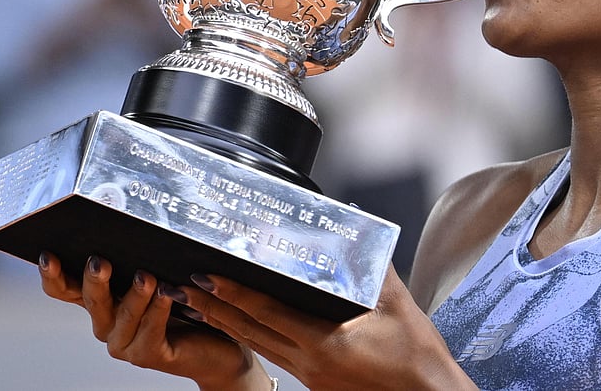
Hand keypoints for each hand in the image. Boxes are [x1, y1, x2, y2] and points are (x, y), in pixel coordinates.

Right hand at [37, 252, 272, 390]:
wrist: (220, 343)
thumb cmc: (188, 302)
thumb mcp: (162, 271)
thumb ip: (143, 256)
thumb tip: (136, 216)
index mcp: (102, 300)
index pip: (65, 289)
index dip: (53, 275)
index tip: (48, 255)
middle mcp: (107, 323)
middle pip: (91, 300)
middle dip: (94, 280)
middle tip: (100, 261)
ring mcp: (125, 342)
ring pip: (122, 317)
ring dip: (133, 296)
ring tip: (147, 277)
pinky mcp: (149, 355)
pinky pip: (150, 333)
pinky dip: (158, 313)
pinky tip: (168, 295)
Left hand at [173, 266, 476, 390]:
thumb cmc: (414, 355)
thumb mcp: (395, 302)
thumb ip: (371, 263)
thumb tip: (356, 225)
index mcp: (323, 343)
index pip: (265, 312)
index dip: (233, 292)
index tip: (207, 276)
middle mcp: (308, 363)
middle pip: (250, 332)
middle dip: (214, 308)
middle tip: (185, 288)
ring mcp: (309, 378)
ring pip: (259, 347)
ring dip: (228, 324)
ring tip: (201, 305)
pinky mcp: (316, 385)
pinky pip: (276, 357)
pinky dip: (254, 339)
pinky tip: (245, 329)